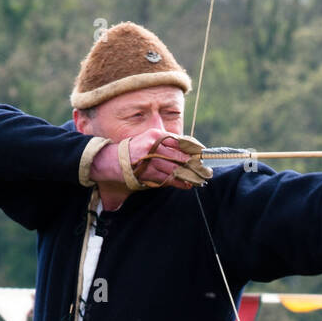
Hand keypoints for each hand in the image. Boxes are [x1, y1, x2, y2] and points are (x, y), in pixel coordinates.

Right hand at [89, 129, 211, 191]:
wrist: (114, 160)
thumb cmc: (137, 149)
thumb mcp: (151, 140)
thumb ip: (169, 144)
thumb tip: (190, 151)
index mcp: (157, 135)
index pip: (182, 141)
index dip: (195, 150)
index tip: (205, 155)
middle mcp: (154, 146)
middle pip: (181, 157)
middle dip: (195, 165)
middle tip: (207, 171)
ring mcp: (150, 160)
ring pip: (175, 170)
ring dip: (189, 176)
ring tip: (200, 180)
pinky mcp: (147, 173)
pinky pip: (166, 179)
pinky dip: (178, 183)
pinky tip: (188, 185)